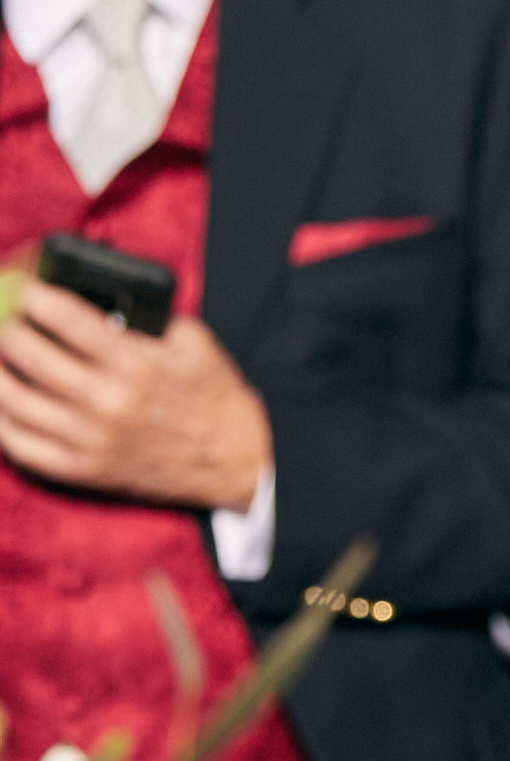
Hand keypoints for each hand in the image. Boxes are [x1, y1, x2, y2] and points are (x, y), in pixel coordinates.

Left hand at [0, 294, 270, 512]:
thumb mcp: (194, 345)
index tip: (24, 290)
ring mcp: (90, 440)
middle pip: (28, 354)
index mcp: (137, 365)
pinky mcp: (82, 470)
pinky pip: (19, 445)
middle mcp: (108, 402)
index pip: (66, 318)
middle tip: (7, 320)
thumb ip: (148, 320)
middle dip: (7, 328)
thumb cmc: (213, 399)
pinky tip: (4, 400)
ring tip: (1, 357)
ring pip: (11, 399)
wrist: (235, 462)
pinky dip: (1, 419)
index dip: (34, 296)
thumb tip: (96, 299)